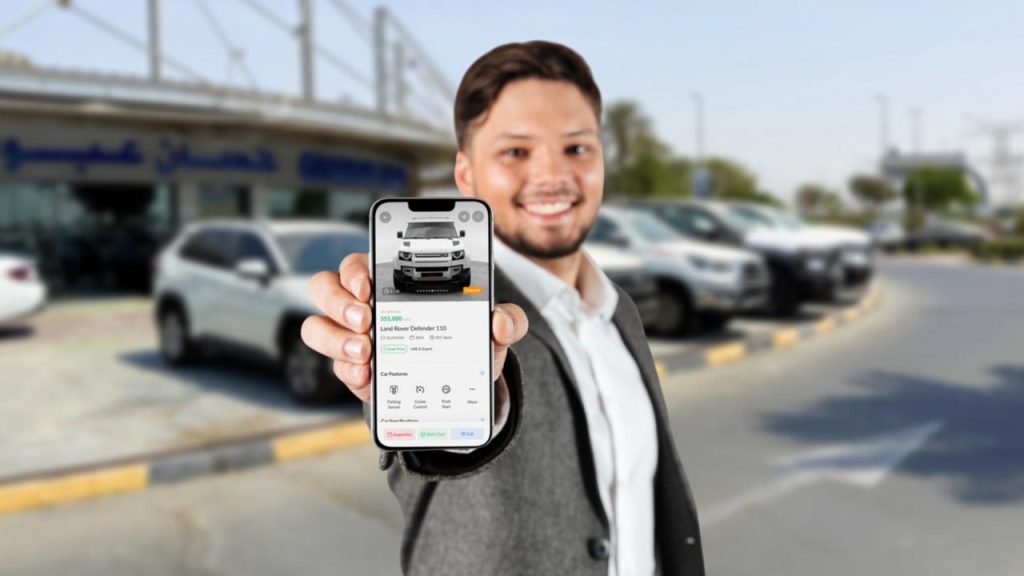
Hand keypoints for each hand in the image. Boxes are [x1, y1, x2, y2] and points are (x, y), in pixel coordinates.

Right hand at [301, 253, 527, 402]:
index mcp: (393, 282)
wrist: (462, 388)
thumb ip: (507, 320)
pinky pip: (337, 367)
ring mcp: (353, 338)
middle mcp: (364, 305)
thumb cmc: (467, 342)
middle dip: (339, 301)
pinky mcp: (355, 371)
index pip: (359, 263)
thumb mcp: (492, 330)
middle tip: (365, 319)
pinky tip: (369, 378)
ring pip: (318, 328)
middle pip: (326, 288)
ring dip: (336, 339)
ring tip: (366, 353)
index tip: (369, 283)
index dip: (356, 269)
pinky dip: (349, 372)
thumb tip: (499, 321)